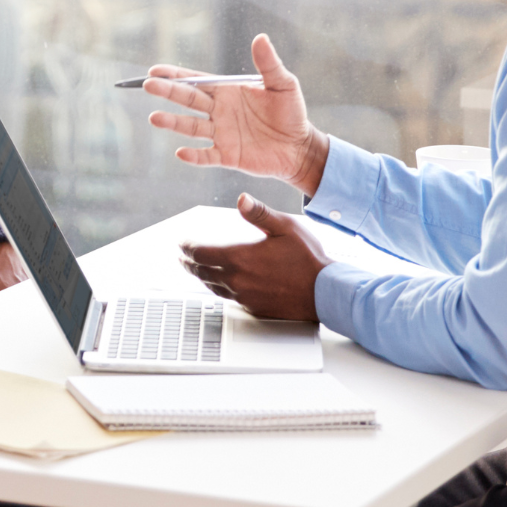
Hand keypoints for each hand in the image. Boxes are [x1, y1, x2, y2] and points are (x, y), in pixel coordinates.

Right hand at [143, 34, 330, 195]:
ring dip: (173, 122)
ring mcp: (221, 134)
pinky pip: (206, 156)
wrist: (299, 146)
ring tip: (155, 118)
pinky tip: (181, 153)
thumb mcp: (283, 84)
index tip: (155, 71)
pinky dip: (194, 156)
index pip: (196, 81)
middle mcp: (219, 111)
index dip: (175, 75)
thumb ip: (269, 64)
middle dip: (168, 92)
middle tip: (148, 85)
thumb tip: (260, 38)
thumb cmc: (291, 112)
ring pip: (191, 127)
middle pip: (188, 100)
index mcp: (227, 91)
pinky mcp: (227, 155)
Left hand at [180, 194, 330, 322]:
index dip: (188, 247)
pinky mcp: (252, 307)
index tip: (182, 243)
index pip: (201, 253)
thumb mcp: (285, 227)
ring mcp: (244, 296)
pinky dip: (217, 288)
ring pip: (212, 286)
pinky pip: (227, 297)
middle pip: (201, 271)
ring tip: (196, 269)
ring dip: (200, 276)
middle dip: (189, 262)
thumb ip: (259, 213)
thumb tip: (241, 199)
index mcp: (240, 257)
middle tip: (182, 257)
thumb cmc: (308, 259)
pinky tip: (220, 284)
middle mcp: (237, 279)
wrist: (324, 291)